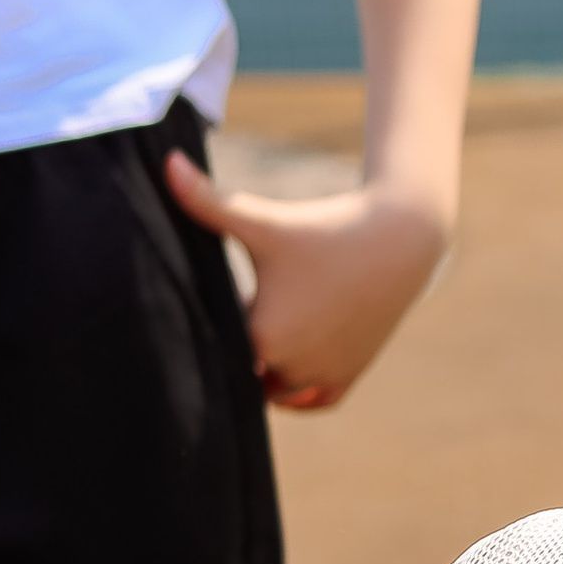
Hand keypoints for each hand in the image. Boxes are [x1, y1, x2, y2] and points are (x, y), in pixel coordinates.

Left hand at [164, 151, 448, 411]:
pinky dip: (298, 392)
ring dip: (264, 373)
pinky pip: (314, 400)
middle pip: (243, 373)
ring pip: (276, 392)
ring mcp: (322, 375)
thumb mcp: (261, 218)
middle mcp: (292, 367)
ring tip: (252, 343)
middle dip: (233, 352)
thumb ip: (207, 201)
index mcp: (262, 337)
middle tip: (221, 327)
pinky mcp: (348, 375)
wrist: (397, 242)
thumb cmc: (323, 230)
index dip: (204, 330)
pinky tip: (283, 368)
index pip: (214, 349)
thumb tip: (166, 163)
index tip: (195, 312)